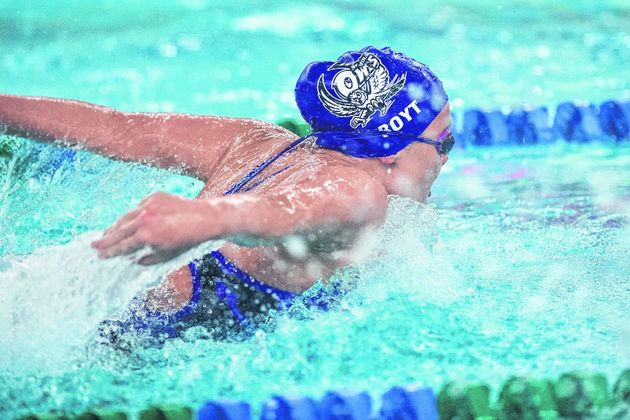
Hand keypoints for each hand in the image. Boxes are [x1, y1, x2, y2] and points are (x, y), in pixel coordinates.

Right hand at [91, 192, 216, 264]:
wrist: (205, 218)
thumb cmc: (187, 241)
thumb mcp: (168, 256)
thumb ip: (148, 259)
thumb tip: (133, 261)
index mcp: (147, 236)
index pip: (123, 246)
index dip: (111, 252)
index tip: (101, 255)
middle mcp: (145, 219)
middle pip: (119, 231)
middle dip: (106, 240)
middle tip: (94, 245)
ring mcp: (149, 206)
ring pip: (126, 217)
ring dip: (115, 227)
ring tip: (106, 235)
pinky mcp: (154, 197)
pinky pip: (138, 208)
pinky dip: (132, 216)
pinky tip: (127, 223)